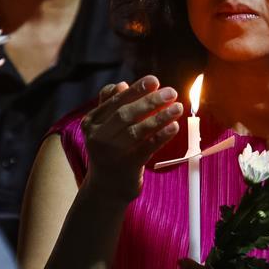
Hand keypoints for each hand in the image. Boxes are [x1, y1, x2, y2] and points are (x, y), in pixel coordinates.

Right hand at [80, 75, 182, 202]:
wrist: (106, 187)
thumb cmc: (109, 150)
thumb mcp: (103, 127)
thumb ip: (110, 104)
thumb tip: (122, 85)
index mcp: (91, 122)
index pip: (115, 101)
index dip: (136, 90)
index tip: (154, 81)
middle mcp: (98, 137)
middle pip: (125, 114)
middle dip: (150, 101)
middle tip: (171, 92)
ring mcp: (112, 153)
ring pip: (137, 131)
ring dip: (159, 117)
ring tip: (177, 107)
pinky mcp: (127, 167)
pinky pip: (147, 148)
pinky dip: (161, 136)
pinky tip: (174, 127)